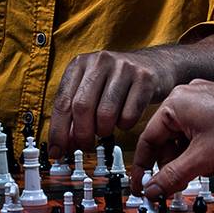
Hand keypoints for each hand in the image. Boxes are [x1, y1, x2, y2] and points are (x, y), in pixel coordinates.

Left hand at [47, 48, 183, 159]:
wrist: (155, 65)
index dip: (58, 131)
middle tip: (84, 146)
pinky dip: (124, 125)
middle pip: (82, 107)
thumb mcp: (92, 88)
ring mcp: (124, 68)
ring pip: (105, 113)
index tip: (58, 151)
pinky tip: (123, 120)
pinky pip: (129, 115)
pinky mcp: (144, 79)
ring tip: (105, 130)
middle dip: (81, 134)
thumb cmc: (117, 81)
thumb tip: (64, 144)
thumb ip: (74, 112)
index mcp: (80, 63)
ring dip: (103, 131)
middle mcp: (100, 61)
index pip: (62, 102)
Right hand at [133, 79, 213, 198]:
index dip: (143, 167)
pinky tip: (207, 161)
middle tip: (169, 187)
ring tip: (193, 175)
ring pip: (182, 134)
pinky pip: (197, 128)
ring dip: (184, 157)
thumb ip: (171, 176)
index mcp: (175, 103)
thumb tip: (152, 190)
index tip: (141, 186)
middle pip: (165, 137)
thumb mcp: (202, 160)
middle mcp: (186, 95)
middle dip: (168, 164)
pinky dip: (197, 147)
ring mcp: (203, 97)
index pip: (148, 139)